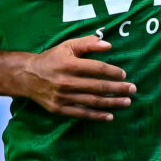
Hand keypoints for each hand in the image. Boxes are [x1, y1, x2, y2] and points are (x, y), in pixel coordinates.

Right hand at [13, 35, 134, 121]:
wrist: (27, 76)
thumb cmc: (51, 59)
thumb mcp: (67, 46)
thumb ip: (87, 44)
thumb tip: (108, 45)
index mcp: (69, 65)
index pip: (96, 68)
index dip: (112, 71)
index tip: (124, 74)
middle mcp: (66, 81)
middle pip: (98, 86)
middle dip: (118, 88)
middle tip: (133, 89)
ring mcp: (63, 97)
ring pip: (92, 101)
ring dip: (112, 103)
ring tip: (127, 102)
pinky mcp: (59, 109)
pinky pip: (82, 113)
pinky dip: (97, 116)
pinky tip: (110, 116)